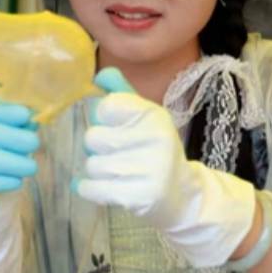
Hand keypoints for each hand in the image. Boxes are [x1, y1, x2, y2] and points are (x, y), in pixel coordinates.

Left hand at [75, 68, 257, 266]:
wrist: (182, 194)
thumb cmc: (155, 150)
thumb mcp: (145, 118)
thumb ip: (122, 95)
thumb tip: (100, 75)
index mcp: (154, 114)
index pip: (106, 107)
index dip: (103, 118)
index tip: (116, 126)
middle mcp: (155, 138)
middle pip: (93, 137)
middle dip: (98, 148)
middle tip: (118, 154)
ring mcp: (149, 169)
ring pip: (92, 165)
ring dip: (97, 171)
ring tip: (118, 173)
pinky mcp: (139, 197)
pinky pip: (91, 189)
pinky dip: (89, 189)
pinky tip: (103, 187)